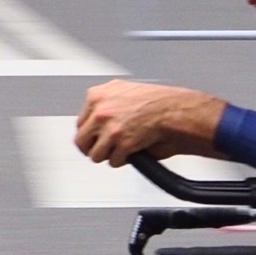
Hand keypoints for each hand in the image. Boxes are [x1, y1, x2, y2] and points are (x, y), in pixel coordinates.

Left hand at [75, 80, 224, 166]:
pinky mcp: (121, 144)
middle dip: (93, 147)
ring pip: (95, 154)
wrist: (176, 110)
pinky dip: (123, 160)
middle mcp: (100, 110)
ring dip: (108, 155)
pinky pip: (114, 162)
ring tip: (121, 150)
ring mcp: (109, 128)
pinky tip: (132, 152)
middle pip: (82, 140)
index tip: (95, 139)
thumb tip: (96, 122)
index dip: (90, 133)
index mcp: (98, 95)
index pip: (80, 122)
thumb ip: (107, 104)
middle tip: (104, 150)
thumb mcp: (125, 92)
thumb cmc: (158, 102)